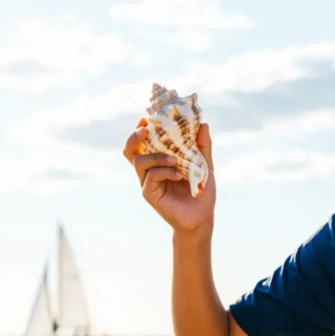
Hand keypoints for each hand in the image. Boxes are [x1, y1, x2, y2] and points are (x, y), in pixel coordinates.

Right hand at [122, 120, 215, 234]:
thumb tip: (203, 124)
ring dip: (156, 155)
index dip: (141, 129)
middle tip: (145, 129)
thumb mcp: (204, 165)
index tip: (147, 118)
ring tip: (175, 159)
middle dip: (135, 137)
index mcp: (158, 161)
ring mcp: (147, 182)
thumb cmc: (200, 191)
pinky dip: (164, 171)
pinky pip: (151, 177)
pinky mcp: (149, 194)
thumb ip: (203, 146)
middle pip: (130, 150)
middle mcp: (149, 170)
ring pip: (139, 161)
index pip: (142, 142)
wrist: (202, 218)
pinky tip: (179, 175)